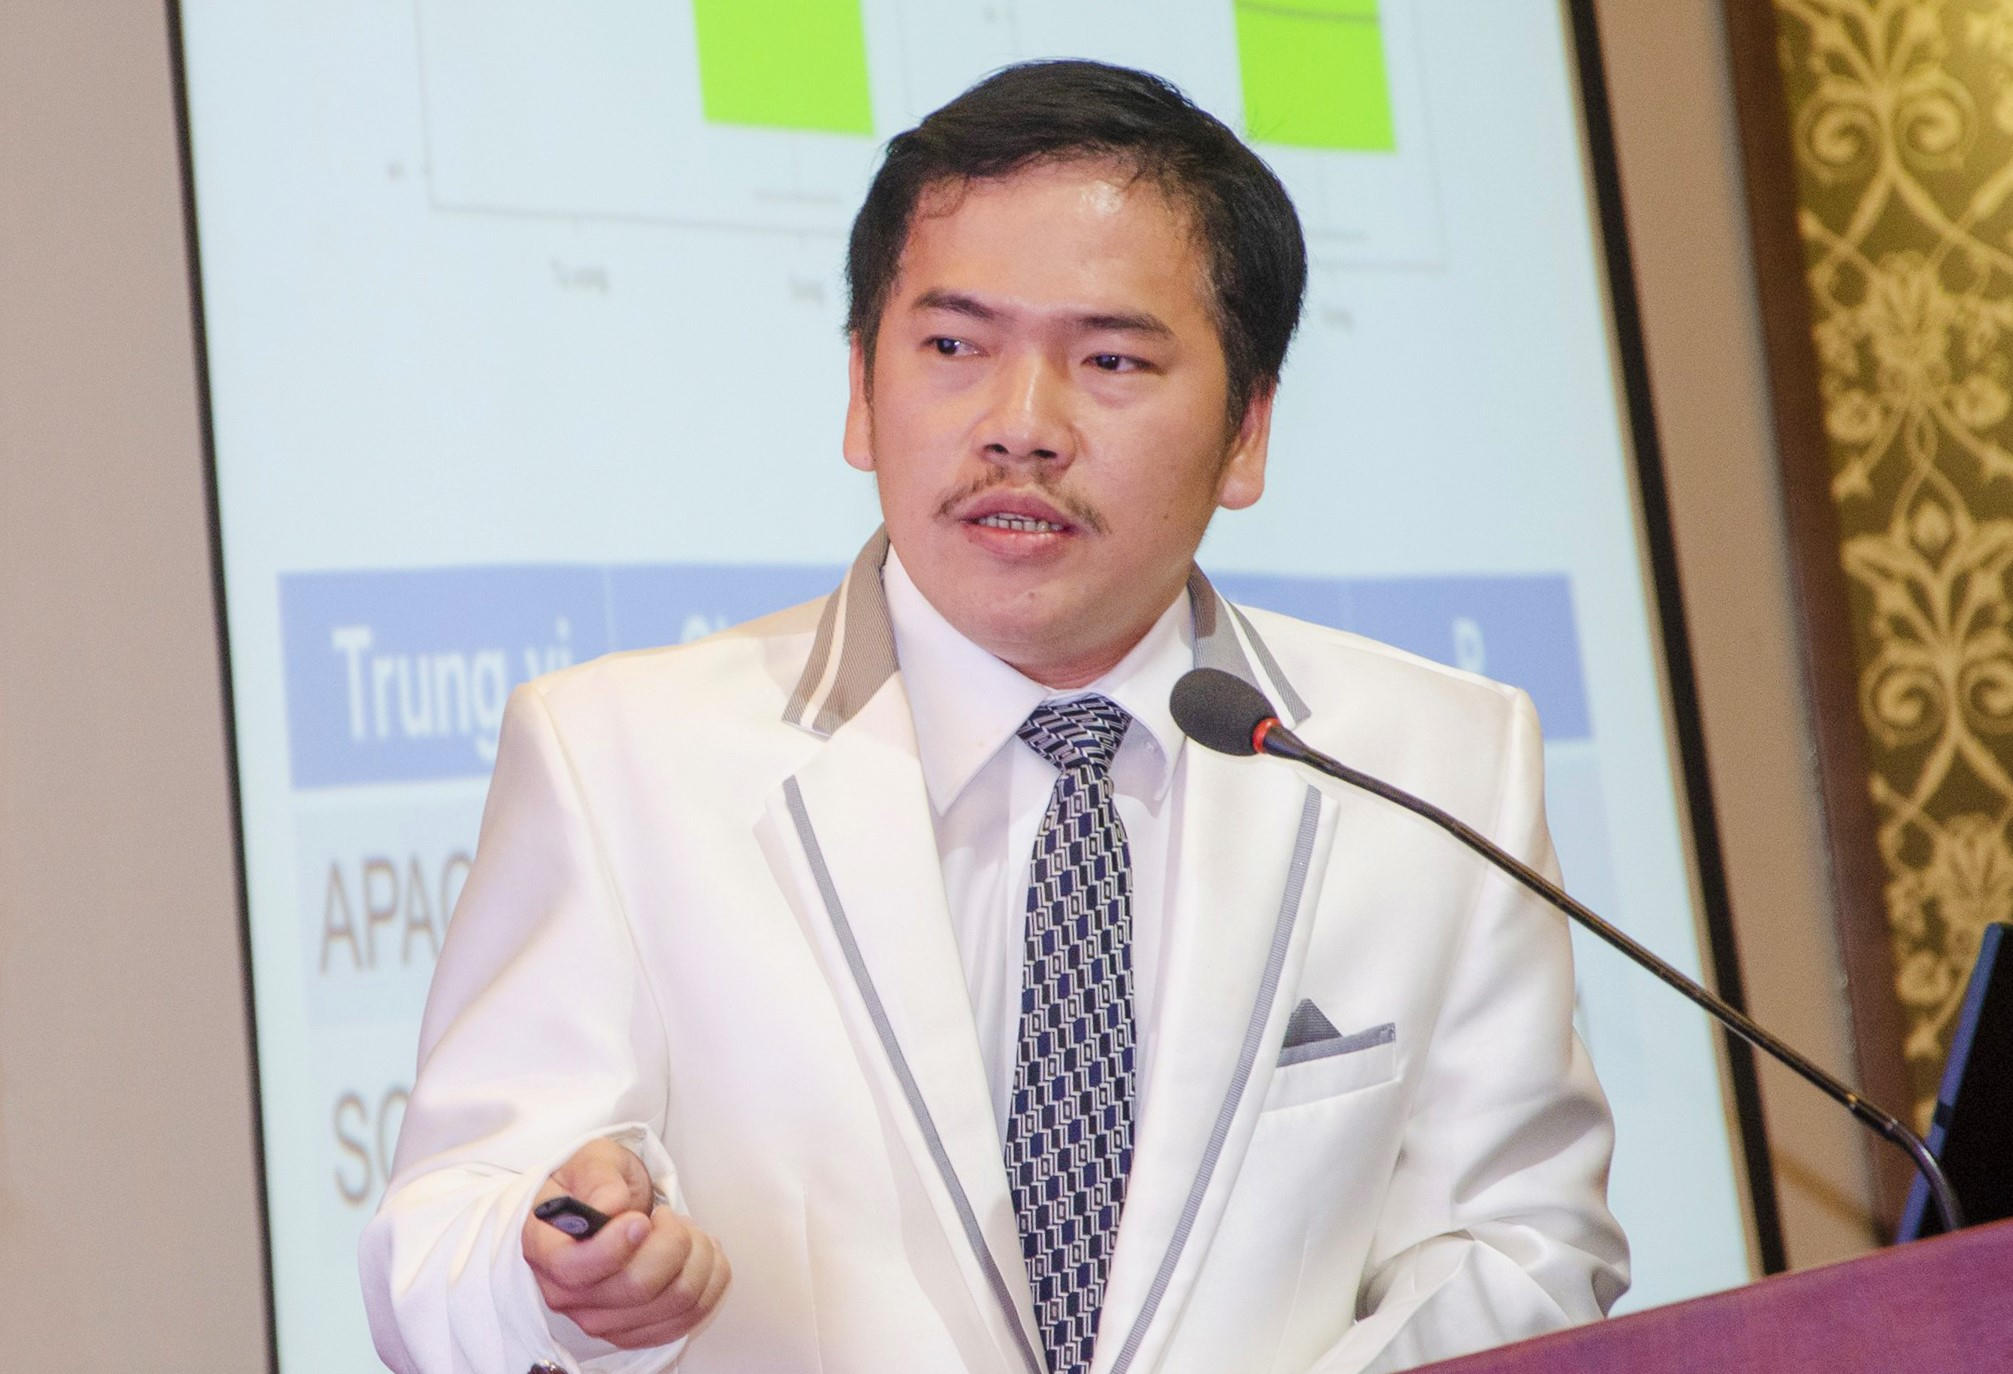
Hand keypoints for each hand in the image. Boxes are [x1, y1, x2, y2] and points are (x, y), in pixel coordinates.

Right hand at [521, 1138, 731, 1349]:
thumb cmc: (594, 1186)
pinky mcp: (637, 1331)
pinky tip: (699, 1254)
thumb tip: (612, 1206)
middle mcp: (567, 1296)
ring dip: (698, 1257)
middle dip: (672, 1241)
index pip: (575, 1269)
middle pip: (638, 1287)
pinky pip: (691, 1318)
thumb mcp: (592, 1162)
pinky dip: (710, 1280)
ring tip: (686, 1232)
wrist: (602, 1210)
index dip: (615, 1247)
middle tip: (668, 1217)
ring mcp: (602, 1321)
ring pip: (675, 1302)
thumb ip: (600, 1180)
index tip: (641, 1219)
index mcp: (546, 1251)